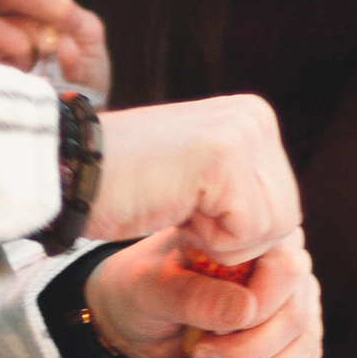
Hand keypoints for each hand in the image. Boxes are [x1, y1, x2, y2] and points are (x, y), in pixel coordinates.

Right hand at [0, 0, 111, 97]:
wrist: (77, 116)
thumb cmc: (82, 73)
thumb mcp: (88, 35)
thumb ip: (76, 8)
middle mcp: (5, 9)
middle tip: (69, 21)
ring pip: (4, 0)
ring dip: (39, 23)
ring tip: (54, 50)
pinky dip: (20, 44)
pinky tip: (31, 63)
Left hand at [84, 230, 322, 357]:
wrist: (133, 320)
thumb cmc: (140, 290)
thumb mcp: (151, 289)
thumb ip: (192, 296)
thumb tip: (246, 311)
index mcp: (250, 240)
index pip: (283, 270)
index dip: (260, 309)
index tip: (212, 337)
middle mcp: (279, 267)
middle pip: (295, 313)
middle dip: (255, 352)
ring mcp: (288, 303)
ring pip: (303, 343)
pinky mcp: (286, 339)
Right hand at [90, 91, 296, 263]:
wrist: (67, 171)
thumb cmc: (124, 185)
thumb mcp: (199, 178)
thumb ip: (241, 191)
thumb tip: (289, 233)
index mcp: (254, 117)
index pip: (283, 201)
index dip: (237, 228)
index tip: (189, 204)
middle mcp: (256, 117)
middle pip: (284, 216)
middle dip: (234, 237)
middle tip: (181, 209)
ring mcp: (242, 134)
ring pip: (273, 227)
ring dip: (220, 241)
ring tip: (178, 206)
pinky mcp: (224, 160)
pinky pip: (247, 232)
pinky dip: (209, 241)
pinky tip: (175, 209)